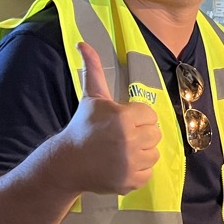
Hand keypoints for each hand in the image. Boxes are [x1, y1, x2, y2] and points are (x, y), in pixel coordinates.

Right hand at [62, 41, 160, 194]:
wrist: (69, 162)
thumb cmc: (83, 127)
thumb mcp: (91, 97)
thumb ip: (92, 69)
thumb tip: (83, 43)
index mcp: (124, 117)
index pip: (150, 114)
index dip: (137, 117)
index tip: (121, 122)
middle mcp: (130, 140)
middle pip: (155, 134)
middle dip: (141, 134)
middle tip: (121, 137)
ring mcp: (131, 163)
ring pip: (154, 153)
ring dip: (142, 152)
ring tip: (122, 151)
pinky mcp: (131, 181)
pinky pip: (149, 173)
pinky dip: (138, 170)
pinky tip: (121, 164)